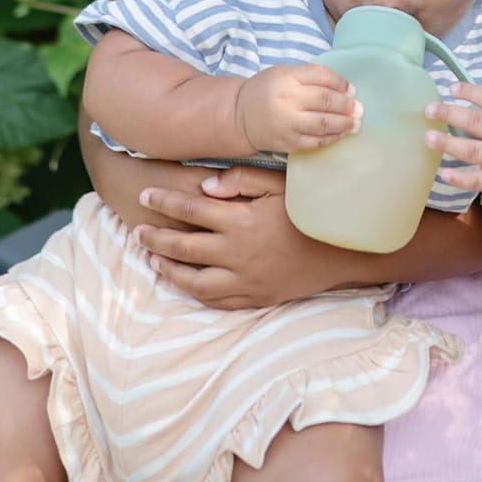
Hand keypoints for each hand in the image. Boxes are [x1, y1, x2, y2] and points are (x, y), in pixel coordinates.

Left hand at [130, 166, 347, 308]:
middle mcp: (238, 253)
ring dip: (168, 270)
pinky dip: (196, 293)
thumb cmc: (310, 210)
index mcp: (242, 220)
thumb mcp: (282, 184)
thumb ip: (242, 180)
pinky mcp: (255, 298)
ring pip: (193, 282)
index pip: (190, 210)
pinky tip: (185, 283)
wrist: (343, 250)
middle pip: (183, 247)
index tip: (144, 196)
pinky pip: (217, 301)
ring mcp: (246, 280)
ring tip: (152, 259)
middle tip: (137, 232)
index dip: (163, 202)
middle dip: (155, 238)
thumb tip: (204, 187)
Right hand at [234, 65, 360, 153]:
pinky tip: (340, 134)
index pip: (322, 76)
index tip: (351, 90)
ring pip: (324, 124)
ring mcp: (288, 123)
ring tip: (356, 124)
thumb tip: (345, 89)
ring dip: (345, 124)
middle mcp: (288, 99)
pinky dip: (332, 138)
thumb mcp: (284, 73)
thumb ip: (310, 76)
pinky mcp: (288, 142)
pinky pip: (316, 141)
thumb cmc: (267, 91)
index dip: (341, 83)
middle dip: (347, 105)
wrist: (240, 116)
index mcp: (288, 77)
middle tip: (359, 109)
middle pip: (326, 100)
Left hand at [424, 82, 481, 209]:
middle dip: (451, 114)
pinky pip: (477, 181)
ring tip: (428, 137)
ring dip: (449, 144)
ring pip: (473, 150)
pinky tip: (444, 174)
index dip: (471, 92)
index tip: (451, 88)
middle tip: (429, 110)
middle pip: (477, 122)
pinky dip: (460, 179)